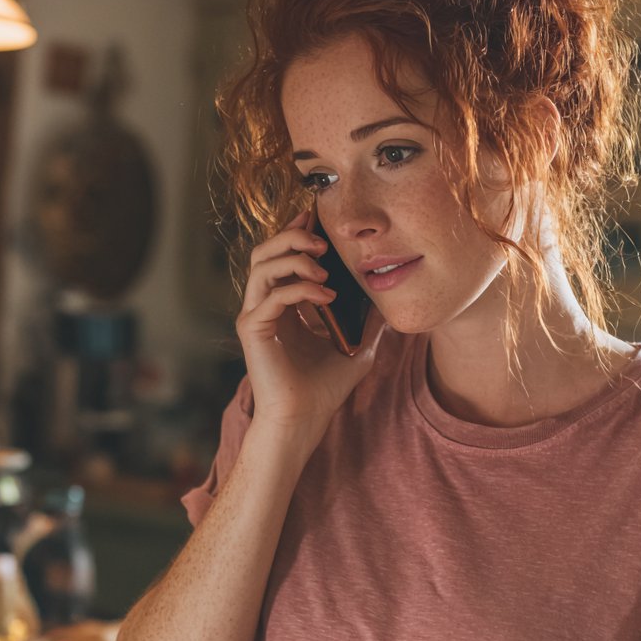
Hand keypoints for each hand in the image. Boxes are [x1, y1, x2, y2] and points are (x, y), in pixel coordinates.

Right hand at [235, 209, 387, 440]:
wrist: (305, 420)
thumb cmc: (324, 389)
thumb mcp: (356, 346)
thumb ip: (367, 321)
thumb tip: (388, 298)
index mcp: (283, 305)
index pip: (281, 256)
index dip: (296, 232)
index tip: (317, 219)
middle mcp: (264, 305)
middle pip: (264, 251)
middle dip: (292, 237)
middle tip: (323, 243)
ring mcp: (255, 315)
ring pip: (262, 265)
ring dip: (295, 259)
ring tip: (326, 270)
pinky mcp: (252, 329)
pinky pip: (273, 295)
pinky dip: (301, 289)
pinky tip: (327, 297)